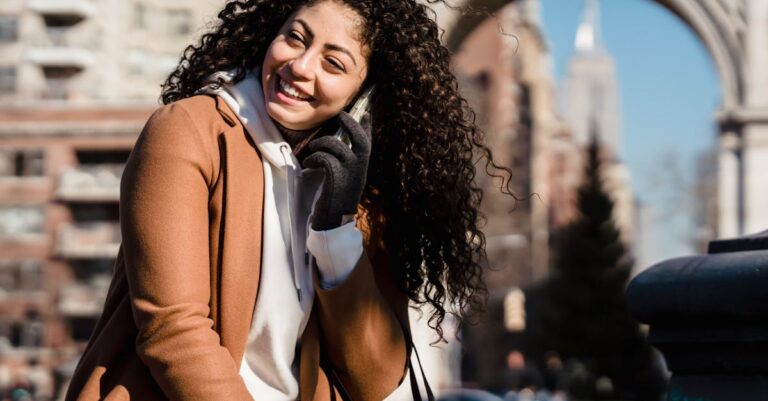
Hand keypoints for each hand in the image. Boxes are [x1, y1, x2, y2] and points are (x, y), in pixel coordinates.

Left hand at [303, 111, 371, 230]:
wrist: (333, 223)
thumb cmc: (335, 201)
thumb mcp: (344, 181)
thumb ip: (345, 166)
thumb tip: (338, 150)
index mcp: (361, 170)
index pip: (368, 145)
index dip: (367, 128)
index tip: (366, 114)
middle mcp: (359, 170)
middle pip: (361, 141)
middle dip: (351, 125)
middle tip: (341, 115)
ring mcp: (349, 175)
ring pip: (337, 147)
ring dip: (321, 144)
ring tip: (313, 150)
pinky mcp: (336, 179)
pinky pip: (325, 159)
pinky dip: (314, 158)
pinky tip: (309, 164)